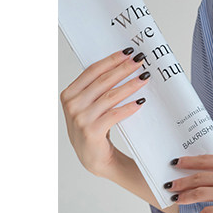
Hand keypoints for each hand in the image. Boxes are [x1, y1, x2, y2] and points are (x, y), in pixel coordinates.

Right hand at [59, 48, 149, 177]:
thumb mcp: (88, 107)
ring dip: (130, 85)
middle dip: (123, 69)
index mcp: (69, 94)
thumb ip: (95, 90)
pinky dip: (128, 107)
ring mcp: (80, 118)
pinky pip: (114, 114)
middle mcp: (72, 105)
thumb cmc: (94, 131)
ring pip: (110, 96)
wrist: (94, 159)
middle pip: (102, 81)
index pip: (92, 71)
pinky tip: (140, 102)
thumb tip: (118, 66)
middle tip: (140, 60)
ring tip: (144, 78)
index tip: (127, 53)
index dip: (111, 60)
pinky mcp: (92, 131)